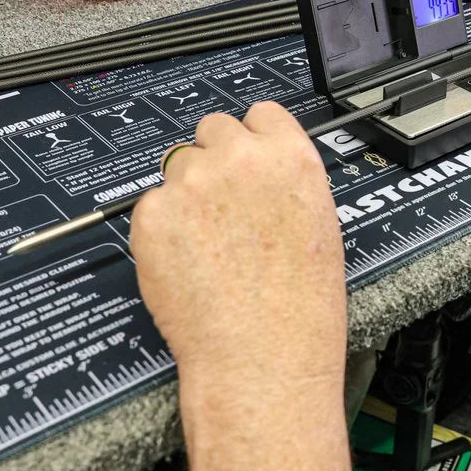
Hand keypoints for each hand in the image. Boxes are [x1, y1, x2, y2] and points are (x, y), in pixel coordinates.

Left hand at [129, 103, 346, 405]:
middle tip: (221, 206)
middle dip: (214, 160)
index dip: (252, 139)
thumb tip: (262, 171)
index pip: (260, 114)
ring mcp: (191, 183)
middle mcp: (239, 159)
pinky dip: (161, 229)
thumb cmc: (300, 307)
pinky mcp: (151, 214)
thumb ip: (286, 181)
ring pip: (177, 167)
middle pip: (212, 129)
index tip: (248, 159)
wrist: (262, 355)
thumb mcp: (319, 224)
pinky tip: (186, 263)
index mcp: (290, 157)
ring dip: (186, 195)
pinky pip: (151, 205)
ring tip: (206, 246)